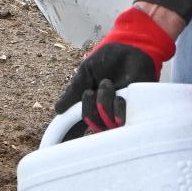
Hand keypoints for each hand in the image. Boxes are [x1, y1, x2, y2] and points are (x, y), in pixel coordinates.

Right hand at [55, 6, 176, 132]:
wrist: (132, 47)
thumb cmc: (109, 57)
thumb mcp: (86, 71)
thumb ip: (74, 90)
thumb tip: (58, 109)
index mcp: (89, 102)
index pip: (76, 124)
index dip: (67, 134)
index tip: (57, 144)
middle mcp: (103, 110)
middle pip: (89, 123)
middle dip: (88, 107)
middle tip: (92, 90)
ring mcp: (118, 112)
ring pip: (104, 123)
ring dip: (103, 101)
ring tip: (109, 84)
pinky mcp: (134, 110)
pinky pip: (121, 121)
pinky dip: (118, 108)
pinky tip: (120, 96)